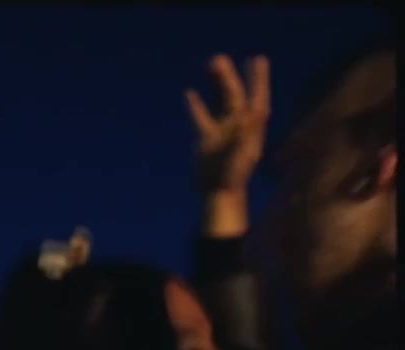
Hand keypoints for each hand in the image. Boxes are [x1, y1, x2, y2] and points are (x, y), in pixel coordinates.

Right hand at [186, 55, 269, 195]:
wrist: (218, 193)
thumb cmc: (232, 177)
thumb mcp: (241, 154)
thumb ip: (247, 132)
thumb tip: (252, 111)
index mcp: (250, 128)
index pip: (256, 99)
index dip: (258, 80)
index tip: (257, 60)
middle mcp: (238, 126)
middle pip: (233, 96)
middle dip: (228, 77)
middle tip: (218, 58)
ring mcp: (221, 131)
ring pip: (218, 102)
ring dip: (214, 84)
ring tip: (209, 64)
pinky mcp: (206, 139)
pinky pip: (201, 118)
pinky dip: (196, 105)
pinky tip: (189, 92)